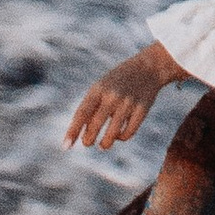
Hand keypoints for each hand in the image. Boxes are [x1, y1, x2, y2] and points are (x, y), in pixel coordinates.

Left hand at [65, 40, 184, 148]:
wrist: (148, 67)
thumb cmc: (118, 80)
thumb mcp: (102, 87)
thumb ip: (91, 107)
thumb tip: (83, 132)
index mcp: (98, 89)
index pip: (82, 113)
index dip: (73, 131)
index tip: (65, 146)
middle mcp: (112, 95)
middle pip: (95, 125)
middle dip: (88, 139)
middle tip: (87, 143)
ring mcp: (128, 103)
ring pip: (112, 134)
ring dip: (105, 144)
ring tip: (102, 145)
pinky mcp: (142, 110)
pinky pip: (128, 132)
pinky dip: (122, 137)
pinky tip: (118, 135)